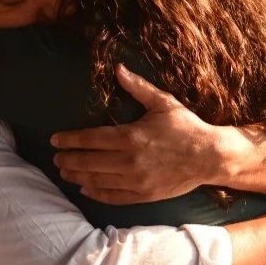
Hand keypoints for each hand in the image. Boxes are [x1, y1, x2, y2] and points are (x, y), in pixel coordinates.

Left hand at [49, 65, 223, 202]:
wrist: (210, 157)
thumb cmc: (186, 127)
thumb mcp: (163, 103)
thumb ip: (137, 87)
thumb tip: (117, 68)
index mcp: (131, 136)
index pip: (90, 139)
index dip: (70, 140)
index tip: (55, 140)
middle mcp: (130, 160)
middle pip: (89, 162)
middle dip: (68, 160)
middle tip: (55, 159)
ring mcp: (136, 180)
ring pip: (97, 181)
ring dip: (77, 176)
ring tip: (65, 173)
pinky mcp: (144, 195)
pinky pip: (113, 196)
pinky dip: (96, 193)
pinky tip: (85, 189)